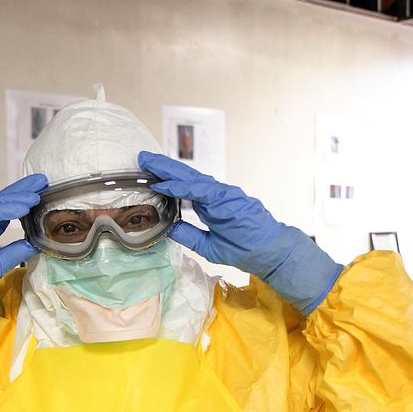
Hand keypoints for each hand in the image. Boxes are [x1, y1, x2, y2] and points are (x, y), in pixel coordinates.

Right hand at [0, 174, 46, 351]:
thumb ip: (14, 253)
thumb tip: (34, 243)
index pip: (8, 210)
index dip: (24, 201)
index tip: (42, 193)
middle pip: (3, 201)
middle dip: (23, 190)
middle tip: (42, 181)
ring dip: (16, 198)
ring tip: (35, 194)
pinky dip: (4, 209)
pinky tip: (20, 206)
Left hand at [138, 151, 341, 314]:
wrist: (270, 253)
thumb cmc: (244, 249)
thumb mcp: (207, 246)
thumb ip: (189, 235)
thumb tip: (168, 227)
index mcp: (210, 204)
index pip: (184, 188)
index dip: (166, 181)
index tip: (148, 176)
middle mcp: (216, 194)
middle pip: (185, 177)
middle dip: (163, 168)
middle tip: (142, 158)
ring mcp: (223, 194)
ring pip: (191, 178)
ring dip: (169, 170)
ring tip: (149, 163)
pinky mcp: (229, 198)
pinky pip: (201, 190)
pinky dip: (182, 186)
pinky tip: (166, 184)